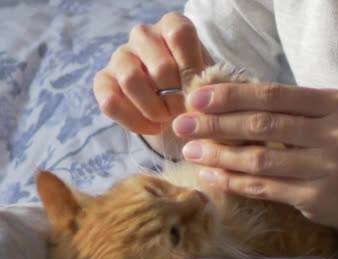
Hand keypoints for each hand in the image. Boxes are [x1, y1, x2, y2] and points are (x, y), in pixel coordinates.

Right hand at [93, 12, 212, 134]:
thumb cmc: (196, 91)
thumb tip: (195, 93)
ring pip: (131, 81)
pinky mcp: (103, 80)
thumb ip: (206, 83)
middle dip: (176, 98)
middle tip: (184, 113)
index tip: (198, 92)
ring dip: (154, 109)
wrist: (178, 111)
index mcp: (173, 27)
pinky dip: (134, 121)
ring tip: (167, 119)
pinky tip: (152, 127)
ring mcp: (120, 56)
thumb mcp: (208, 83)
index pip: (180, 35)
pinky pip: (111, 101)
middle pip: (160, 66)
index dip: (191, 67)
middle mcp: (143, 36)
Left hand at [172, 83, 337, 230]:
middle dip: (217, 123)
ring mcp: (327, 168)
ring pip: (261, 159)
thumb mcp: (325, 119)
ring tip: (192, 150)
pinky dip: (234, 180)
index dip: (232, 95)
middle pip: (265, 124)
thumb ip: (288, 109)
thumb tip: (225, 100)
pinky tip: (212, 174)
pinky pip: (265, 187)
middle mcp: (336, 134)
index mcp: (336, 104)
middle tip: (183, 125)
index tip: (198, 98)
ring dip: (219, 154)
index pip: (275, 95)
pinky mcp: (316, 198)